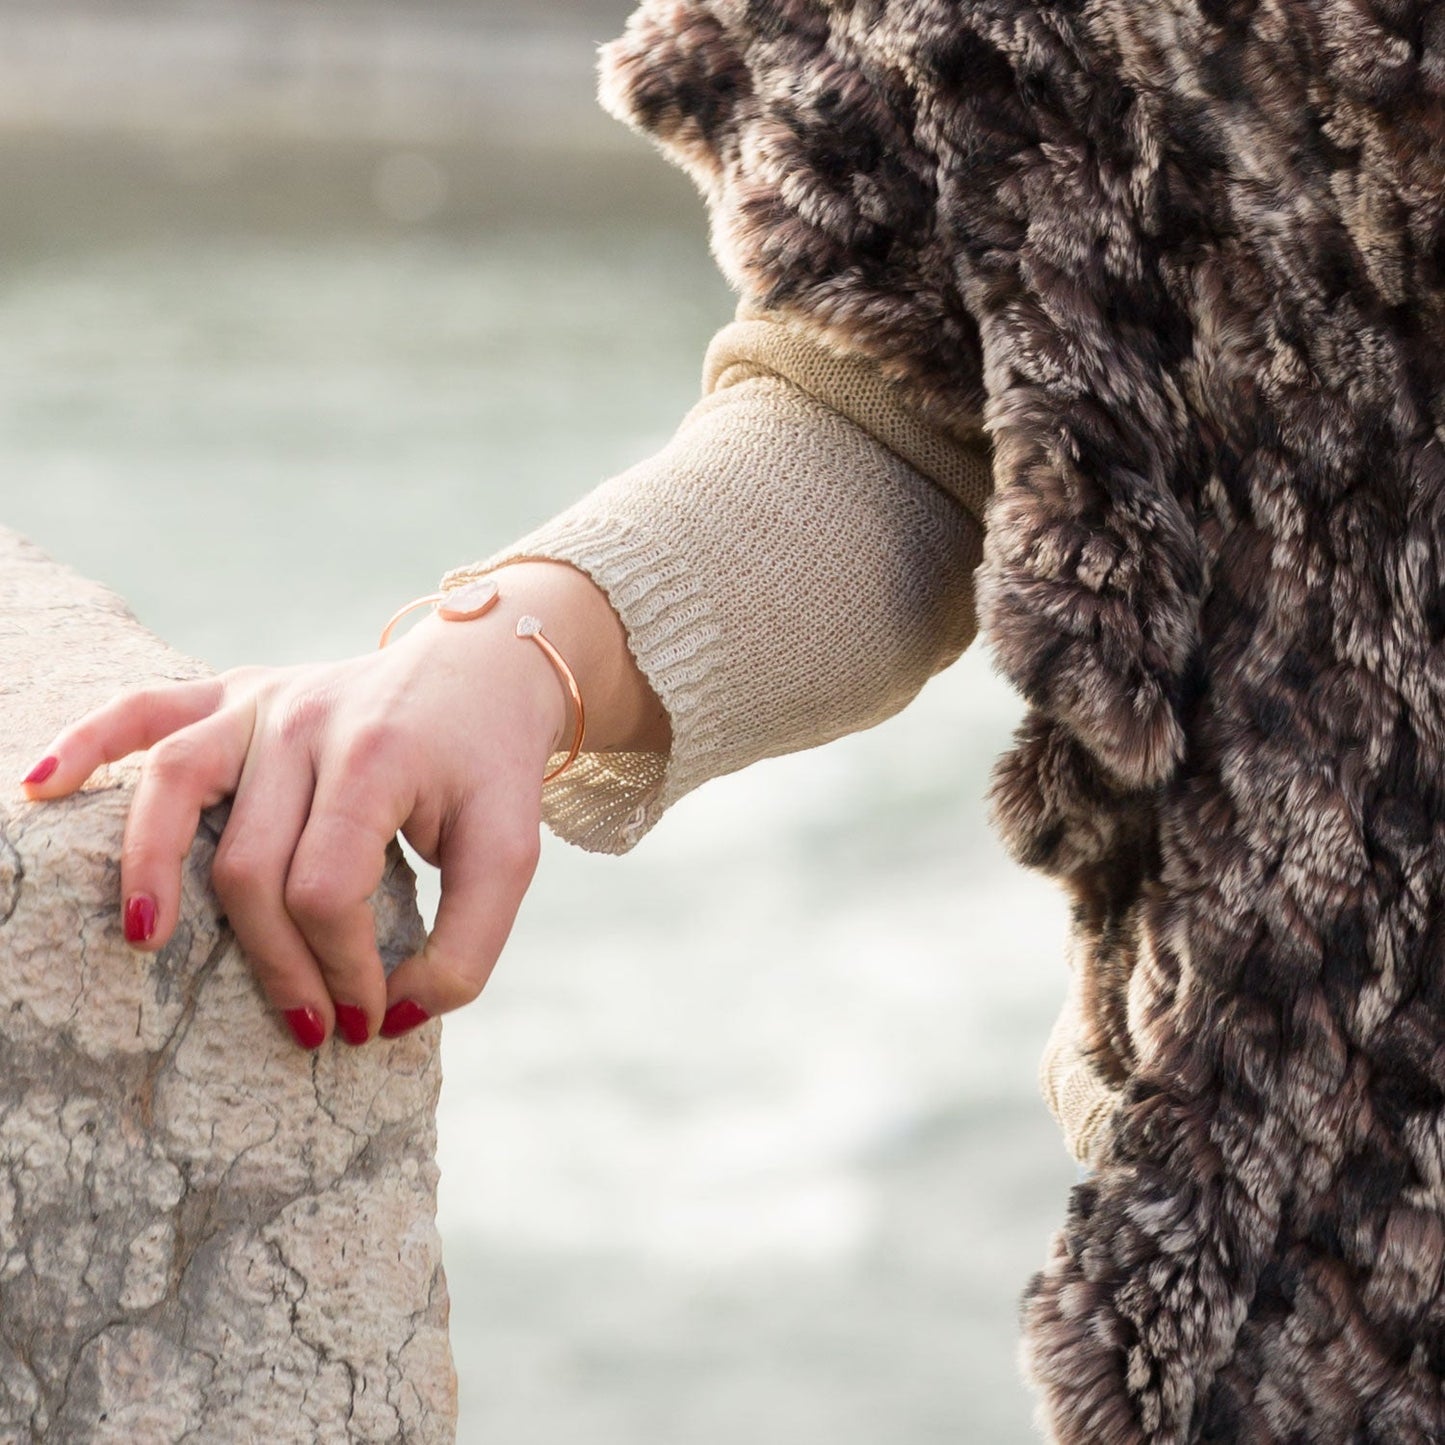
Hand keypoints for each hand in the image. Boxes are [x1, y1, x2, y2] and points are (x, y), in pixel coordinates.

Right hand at [20, 561, 667, 1048]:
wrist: (488, 665)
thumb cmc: (493, 767)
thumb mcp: (512, 857)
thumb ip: (469, 947)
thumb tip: (390, 1019)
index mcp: (378, 757)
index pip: (326, 886)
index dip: (341, 968)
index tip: (367, 1017)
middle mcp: (308, 721)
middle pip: (251, 864)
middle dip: (279, 963)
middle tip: (314, 1027)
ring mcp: (265, 700)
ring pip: (177, 788)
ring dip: (153, 869)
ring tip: (145, 943)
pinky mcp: (239, 689)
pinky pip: (146, 708)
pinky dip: (90, 742)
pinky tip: (41, 783)